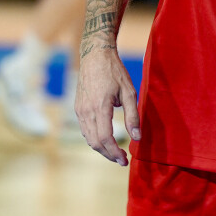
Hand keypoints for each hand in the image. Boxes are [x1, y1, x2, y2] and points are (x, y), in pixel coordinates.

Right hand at [75, 46, 140, 165]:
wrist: (95, 55)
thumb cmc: (114, 71)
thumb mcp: (129, 91)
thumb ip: (132, 115)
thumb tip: (137, 137)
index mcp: (100, 107)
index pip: (105, 139)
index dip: (115, 153)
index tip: (125, 160)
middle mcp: (86, 111)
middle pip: (95, 143)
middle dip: (109, 155)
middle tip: (122, 160)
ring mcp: (80, 110)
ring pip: (88, 138)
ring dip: (101, 148)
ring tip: (115, 152)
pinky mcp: (78, 108)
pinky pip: (85, 130)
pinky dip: (94, 139)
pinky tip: (105, 138)